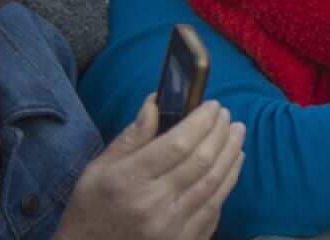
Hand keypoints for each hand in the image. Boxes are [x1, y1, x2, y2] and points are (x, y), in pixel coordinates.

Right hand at [55, 97, 244, 239]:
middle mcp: (153, 205)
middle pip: (201, 161)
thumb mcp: (97, 170)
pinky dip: (228, 182)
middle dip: (221, 133)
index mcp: (128, 182)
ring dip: (231, 154)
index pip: (177, 144)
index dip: (201, 121)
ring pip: (214, 183)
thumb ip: (131, 137)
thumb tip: (156, 101)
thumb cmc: (92, 209)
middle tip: (227, 116)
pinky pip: (215, 208)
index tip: (212, 106)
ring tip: (237, 134)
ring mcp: (172, 228)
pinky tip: (232, 165)